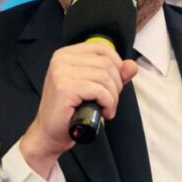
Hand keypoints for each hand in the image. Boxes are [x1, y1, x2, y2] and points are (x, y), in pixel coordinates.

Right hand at [20, 41, 137, 176]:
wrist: (49, 133)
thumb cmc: (69, 111)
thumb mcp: (93, 87)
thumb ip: (113, 74)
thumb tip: (132, 66)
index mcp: (66, 54)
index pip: (102, 48)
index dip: (116, 65)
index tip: (114, 84)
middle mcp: (61, 59)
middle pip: (106, 63)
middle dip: (116, 85)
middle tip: (110, 101)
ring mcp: (61, 73)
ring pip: (105, 77)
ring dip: (113, 97)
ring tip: (107, 108)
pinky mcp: (65, 88)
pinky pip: (100, 91)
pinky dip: (108, 103)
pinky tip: (104, 112)